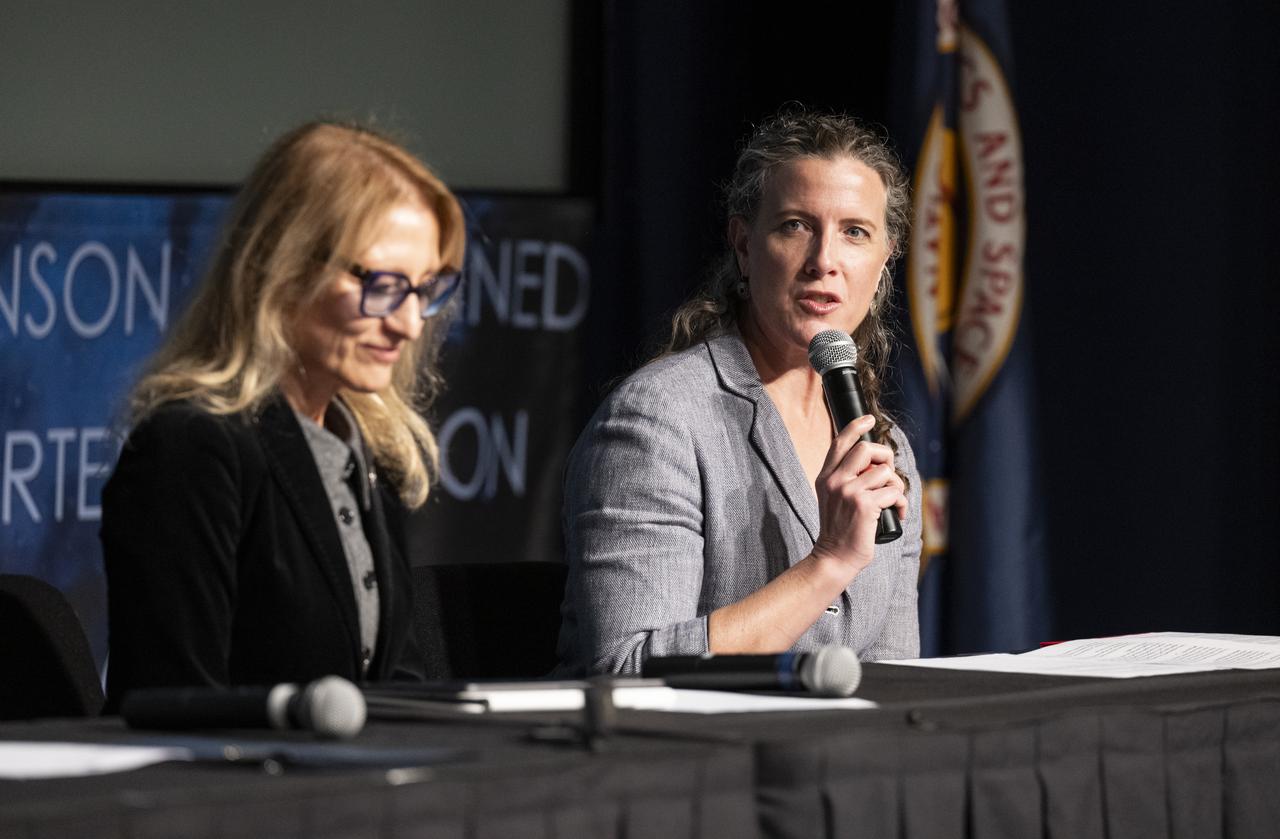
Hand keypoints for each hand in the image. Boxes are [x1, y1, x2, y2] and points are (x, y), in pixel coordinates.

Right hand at [810, 415, 907, 577]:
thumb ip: (846, 479)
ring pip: (885, 472)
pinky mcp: (864, 505)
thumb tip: (876, 464)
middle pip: (867, 450)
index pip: (840, 443)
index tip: (869, 419)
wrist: (834, 557)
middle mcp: (835, 480)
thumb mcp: (834, 499)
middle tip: (888, 475)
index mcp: (825, 477)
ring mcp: (848, 491)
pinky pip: (893, 492)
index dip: (856, 427)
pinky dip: (901, 503)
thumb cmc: (840, 530)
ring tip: (893, 501)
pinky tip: (897, 513)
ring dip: (896, 486)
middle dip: (885, 458)